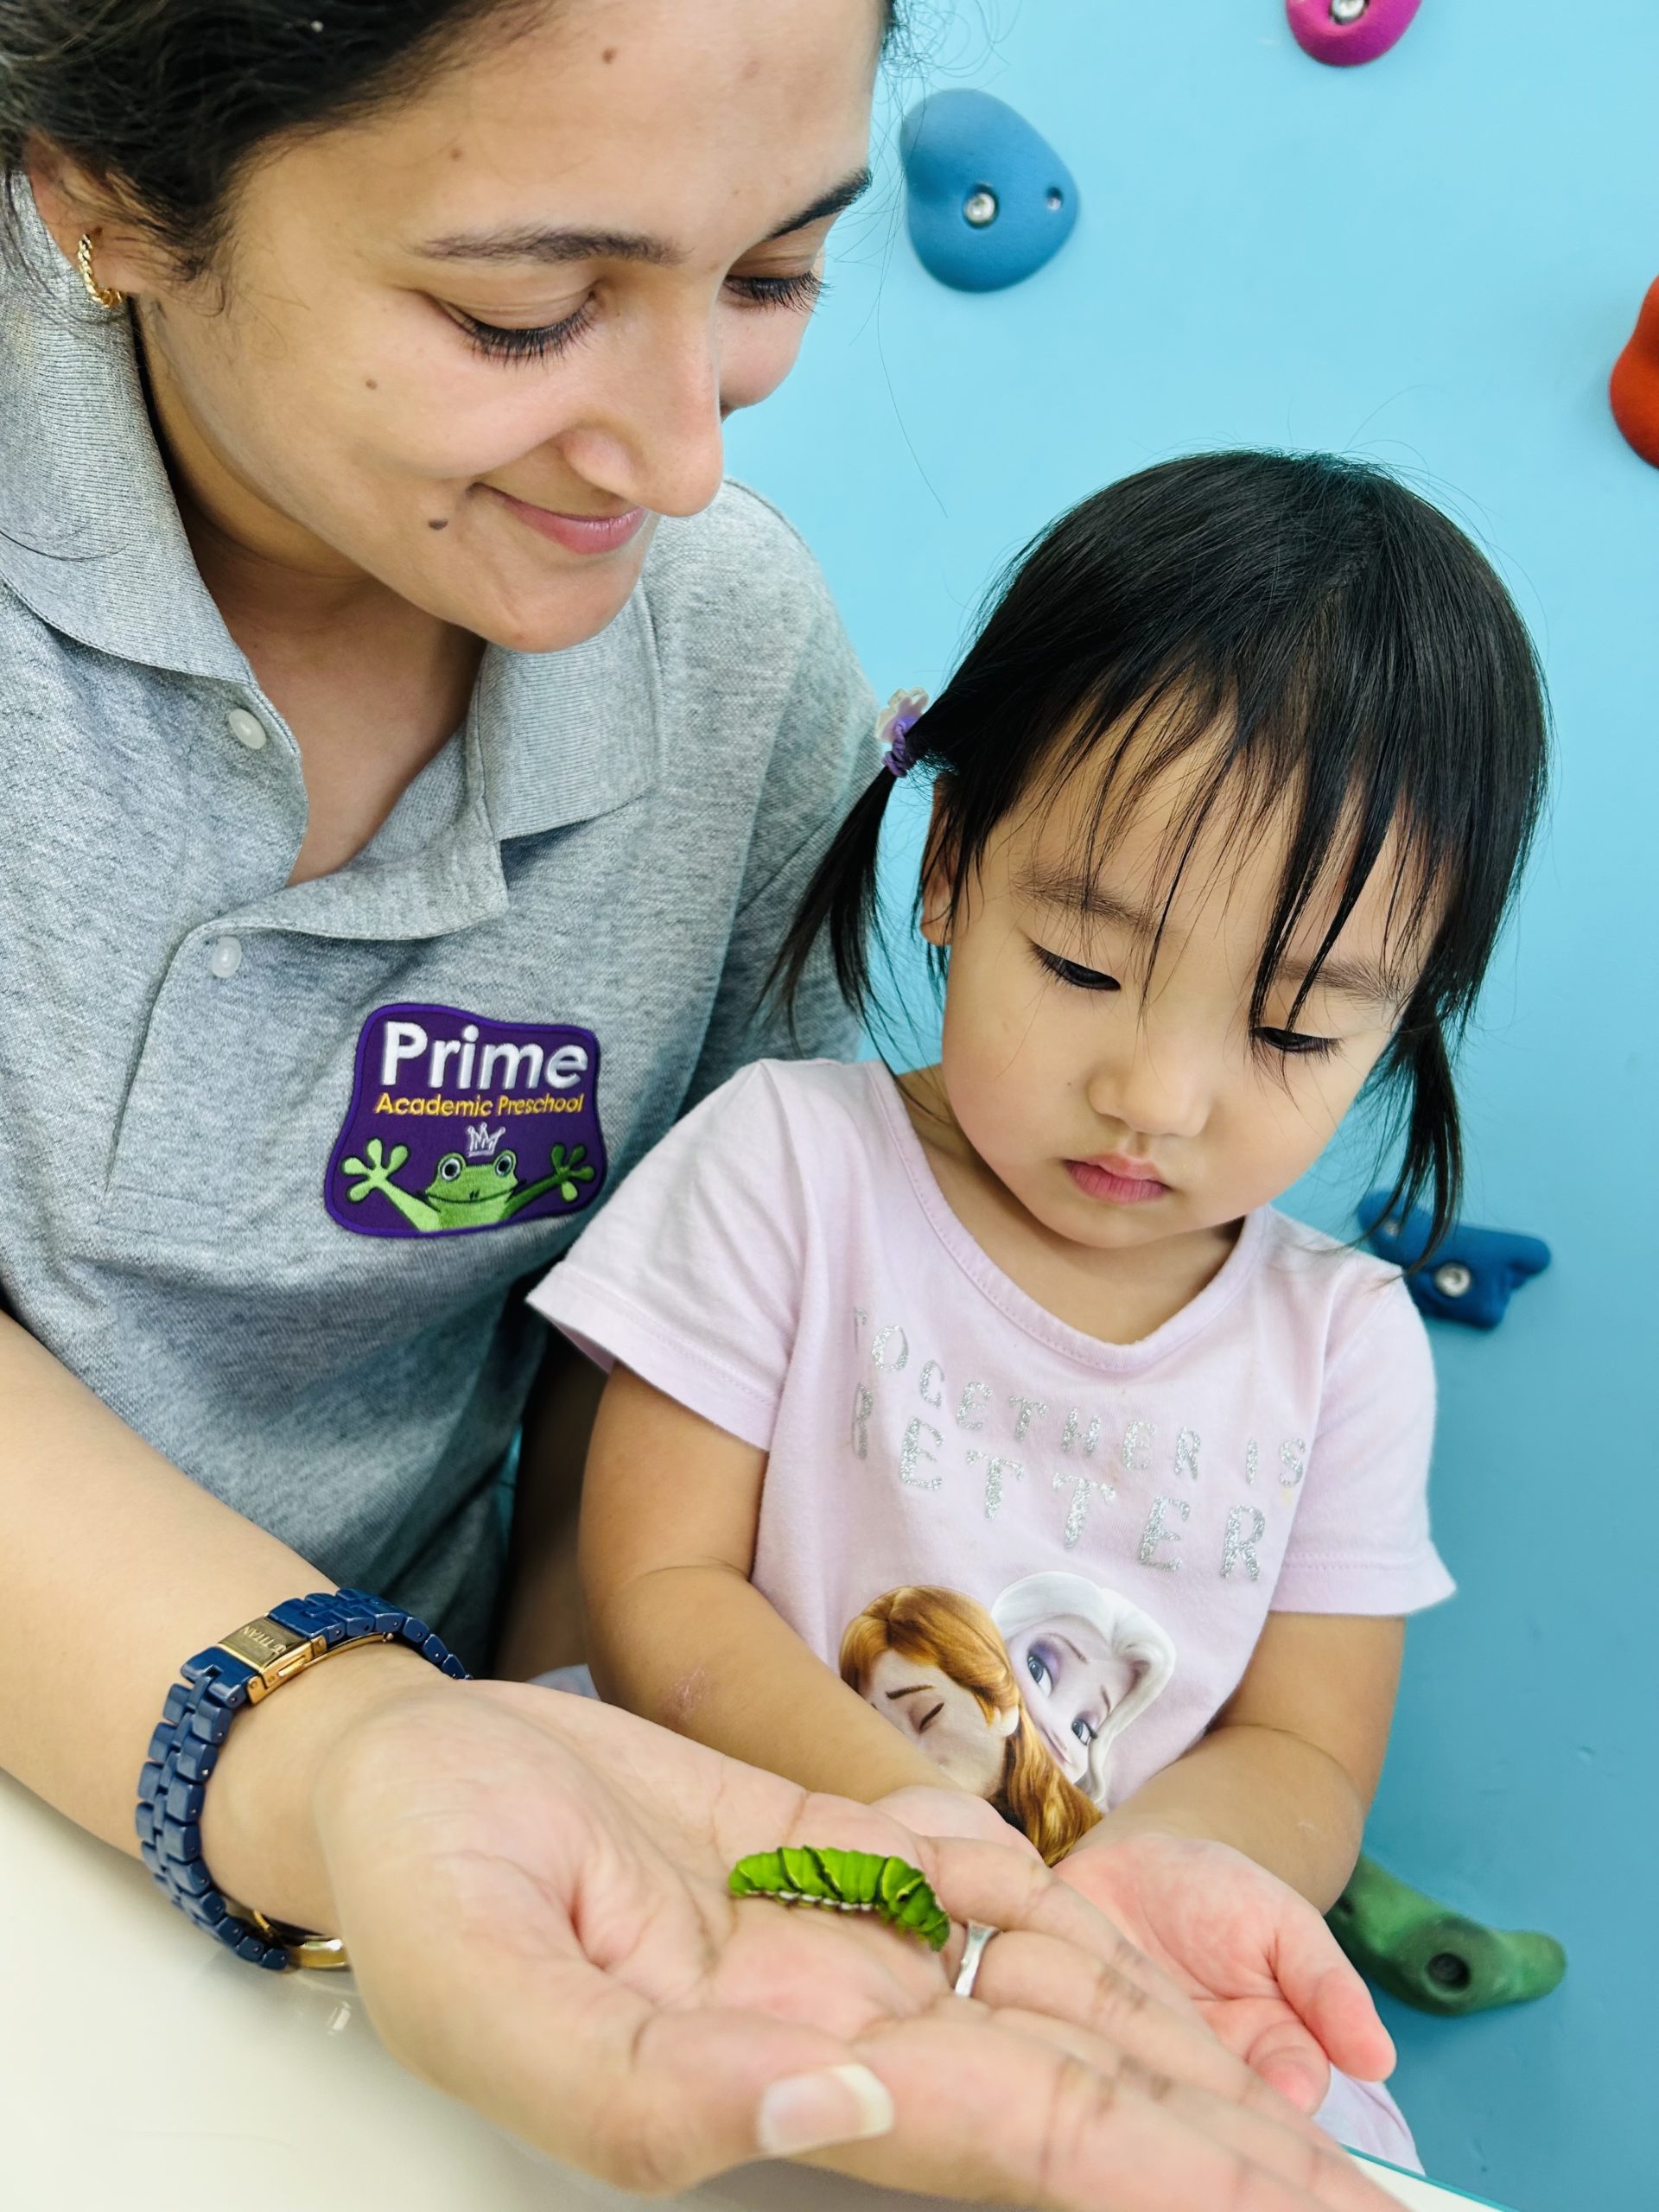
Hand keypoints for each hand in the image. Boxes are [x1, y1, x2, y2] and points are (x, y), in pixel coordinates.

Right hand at [313, 1682, 1401, 2210]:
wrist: (401, 1771)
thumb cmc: (418, 1874)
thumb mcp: (484, 1991)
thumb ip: (642, 2090)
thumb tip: (834, 2105)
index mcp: (770, 2071)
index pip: (1009, 2131)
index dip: (1155, 2169)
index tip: (1293, 2205)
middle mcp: (837, 2016)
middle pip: (1070, 2088)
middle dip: (1224, 2151)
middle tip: (1386, 2198)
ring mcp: (845, 1933)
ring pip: (1052, 1996)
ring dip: (1189, 2056)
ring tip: (1328, 2114)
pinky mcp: (834, 1851)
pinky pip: (990, 1892)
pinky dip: (1096, 1928)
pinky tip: (1183, 1969)